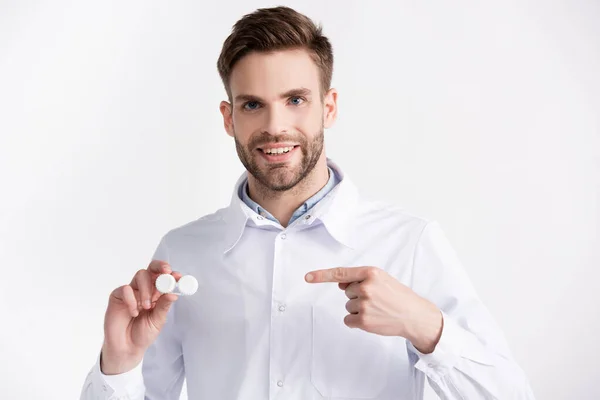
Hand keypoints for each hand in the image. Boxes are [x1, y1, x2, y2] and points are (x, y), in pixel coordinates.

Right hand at [101, 261, 181, 373]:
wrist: (126, 348)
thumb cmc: (143, 333)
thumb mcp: (158, 320)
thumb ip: (164, 306)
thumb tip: (174, 294)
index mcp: (157, 294)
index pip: (164, 278)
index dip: (171, 274)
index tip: (178, 276)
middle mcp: (145, 289)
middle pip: (152, 269)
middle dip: (160, 267)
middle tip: (166, 273)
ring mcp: (132, 291)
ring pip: (140, 276)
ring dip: (146, 289)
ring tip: (147, 306)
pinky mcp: (118, 296)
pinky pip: (125, 289)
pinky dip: (131, 299)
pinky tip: (134, 312)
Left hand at [305, 266, 442, 352]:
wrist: (414, 315)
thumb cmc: (398, 296)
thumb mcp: (381, 279)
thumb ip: (359, 278)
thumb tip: (339, 283)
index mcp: (370, 273)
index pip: (340, 273)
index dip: (321, 275)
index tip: (307, 277)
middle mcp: (366, 287)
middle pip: (346, 291)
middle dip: (358, 295)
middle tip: (377, 299)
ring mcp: (365, 304)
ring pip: (348, 306)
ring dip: (359, 309)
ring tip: (378, 309)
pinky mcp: (364, 320)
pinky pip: (349, 320)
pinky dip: (357, 322)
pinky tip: (372, 319)